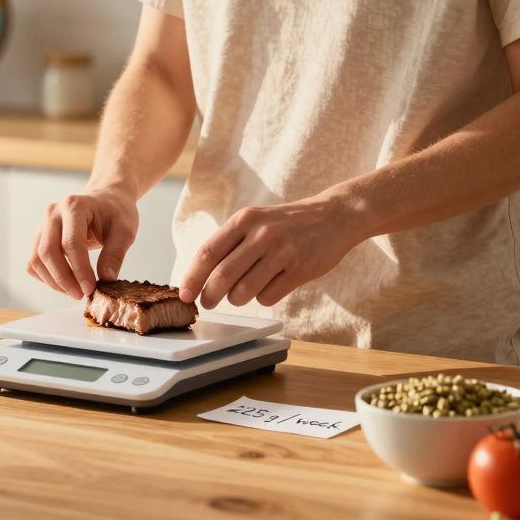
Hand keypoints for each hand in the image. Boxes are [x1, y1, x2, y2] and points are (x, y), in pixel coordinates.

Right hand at [28, 188, 138, 299]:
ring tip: (75, 291)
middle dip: (63, 279)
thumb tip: (106, 279)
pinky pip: (34, 263)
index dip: (79, 270)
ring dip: (53, 281)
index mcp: (74, 206)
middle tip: (81, 295)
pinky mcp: (39, 237)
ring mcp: (43, 225)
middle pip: (48, 252)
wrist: (105, 202)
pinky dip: (47, 278)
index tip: (90, 289)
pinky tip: (66, 284)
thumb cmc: (115, 213)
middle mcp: (53, 213)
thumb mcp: (125, 230)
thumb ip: (115, 254)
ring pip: (36, 259)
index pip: (70, 243)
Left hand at [179, 195, 369, 309]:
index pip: (208, 252)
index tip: (184, 294)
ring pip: (244, 291)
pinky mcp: (300, 269)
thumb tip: (200, 276)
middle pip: (222, 276)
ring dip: (237, 299)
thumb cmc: (287, 223)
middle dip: (210, 296)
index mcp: (245, 219)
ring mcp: (282, 252)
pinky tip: (271, 285)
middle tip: (208, 303)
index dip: (192, 277)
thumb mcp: (256, 220)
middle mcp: (262, 234)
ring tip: (243, 292)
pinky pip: (268, 297)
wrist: (335, 216)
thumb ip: (230, 243)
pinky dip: (263, 298)